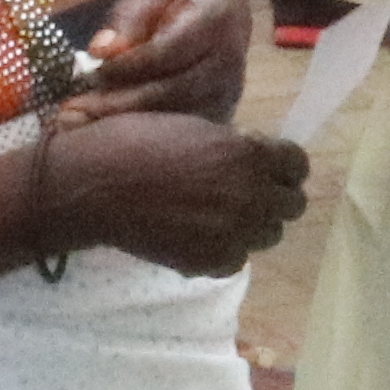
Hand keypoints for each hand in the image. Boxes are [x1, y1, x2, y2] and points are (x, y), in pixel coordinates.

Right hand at [37, 110, 307, 277]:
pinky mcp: (211, 262)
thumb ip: (234, 147)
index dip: (283, 164)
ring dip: (253, 223)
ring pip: (269, 234)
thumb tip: (254, 160)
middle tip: (246, 191)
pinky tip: (198, 234)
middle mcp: (250, 196)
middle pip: (293, 204)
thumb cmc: (135, 142)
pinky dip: (224, 249)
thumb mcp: (194, 128)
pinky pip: (237, 258)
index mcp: (248, 154)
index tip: (268, 166)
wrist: (92, 185)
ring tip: (221, 214)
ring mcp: (232, 233)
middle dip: (274, 195)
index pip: (297, 164)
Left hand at [60, 0, 257, 125]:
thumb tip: (100, 51)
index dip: (128, 64)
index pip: (168, 50)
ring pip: (175, 117)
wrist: (225, 8)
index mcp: (215, 17)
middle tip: (72, 111)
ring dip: (126, 125)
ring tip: (82, 124)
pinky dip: (142, 134)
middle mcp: (228, 58)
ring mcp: (228, 90)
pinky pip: (180, 130)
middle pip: (171, 91)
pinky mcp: (221, 112)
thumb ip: (127, 20)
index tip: (93, 69)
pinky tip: (107, 134)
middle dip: (119, 104)